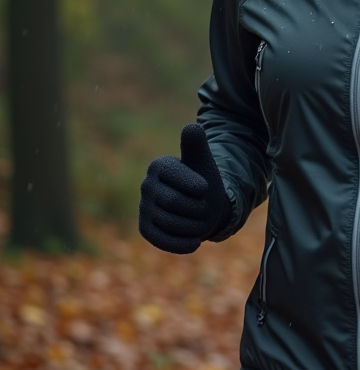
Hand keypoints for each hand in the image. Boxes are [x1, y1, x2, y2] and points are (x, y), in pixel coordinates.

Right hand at [138, 123, 231, 253]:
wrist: (204, 206)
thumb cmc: (203, 181)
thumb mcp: (203, 162)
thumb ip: (197, 145)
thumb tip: (192, 127)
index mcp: (158, 166)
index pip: (174, 175)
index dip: (194, 184)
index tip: (205, 188)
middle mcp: (146, 186)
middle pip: (174, 201)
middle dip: (197, 206)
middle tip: (204, 206)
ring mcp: (143, 208)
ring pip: (170, 222)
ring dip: (194, 225)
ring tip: (201, 220)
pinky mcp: (145, 229)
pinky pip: (162, 240)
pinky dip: (183, 243)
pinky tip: (195, 241)